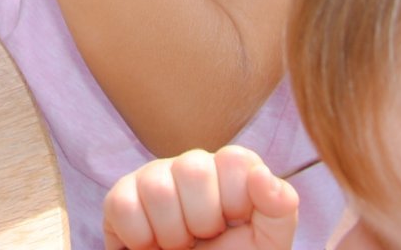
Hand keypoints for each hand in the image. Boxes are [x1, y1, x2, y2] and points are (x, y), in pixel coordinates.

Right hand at [104, 147, 298, 249]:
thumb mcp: (266, 244)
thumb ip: (280, 209)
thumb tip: (262, 175)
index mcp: (230, 171)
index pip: (235, 160)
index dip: (236, 202)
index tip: (235, 225)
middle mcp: (192, 166)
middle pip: (194, 170)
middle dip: (202, 221)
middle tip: (203, 240)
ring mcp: (153, 178)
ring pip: (157, 187)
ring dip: (171, 233)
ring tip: (178, 245)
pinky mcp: (121, 197)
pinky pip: (122, 205)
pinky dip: (140, 237)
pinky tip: (152, 245)